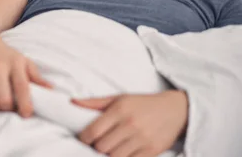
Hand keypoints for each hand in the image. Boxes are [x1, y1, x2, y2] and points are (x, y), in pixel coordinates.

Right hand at [0, 31, 52, 117]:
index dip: (25, 104)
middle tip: (10, 108)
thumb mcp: (23, 61)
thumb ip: (36, 77)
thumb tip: (51, 91)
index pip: (21, 86)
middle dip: (8, 108)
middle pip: (4, 98)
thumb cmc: (6, 56)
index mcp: (14, 63)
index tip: (26, 114)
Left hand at [72, 90, 187, 156]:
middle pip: (102, 147)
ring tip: (109, 150)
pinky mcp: (152, 151)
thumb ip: (95, 102)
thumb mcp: (119, 98)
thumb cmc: (142, 103)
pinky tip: (121, 154)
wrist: (175, 110)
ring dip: (109, 155)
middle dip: (96, 148)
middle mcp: (130, 124)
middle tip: (97, 145)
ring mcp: (142, 139)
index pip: (93, 131)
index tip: (84, 139)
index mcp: (119, 110)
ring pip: (115, 156)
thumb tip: (73, 102)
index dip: (84, 139)